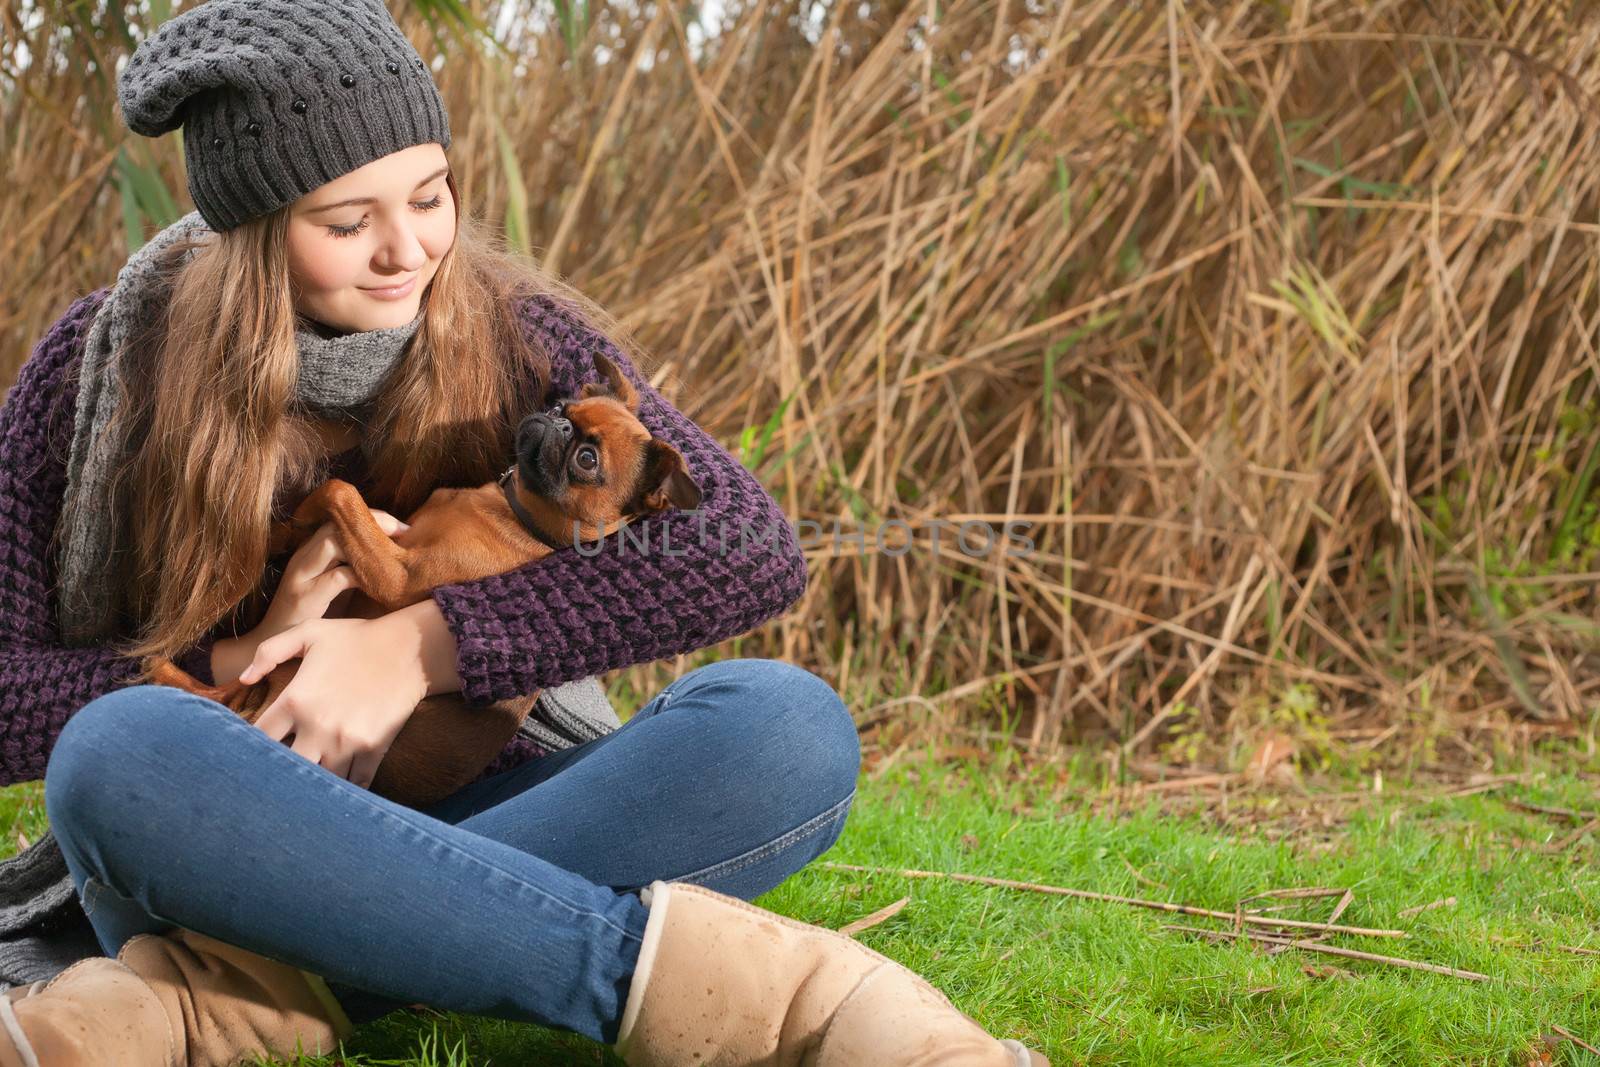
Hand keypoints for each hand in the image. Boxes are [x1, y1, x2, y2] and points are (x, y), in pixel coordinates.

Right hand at [212, 511, 408, 685]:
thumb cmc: (315, 613)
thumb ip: (356, 565)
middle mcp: (304, 555)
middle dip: (374, 522)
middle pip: (338, 522)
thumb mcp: (337, 584)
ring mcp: (301, 575)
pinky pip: (338, 577)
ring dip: (367, 544)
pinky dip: (362, 577)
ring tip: (394, 553)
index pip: (340, 517)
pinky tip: (381, 584)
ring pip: (333, 542)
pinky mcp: (304, 598)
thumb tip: (396, 555)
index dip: (371, 515)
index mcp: (312, 548)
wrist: (275, 642)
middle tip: (404, 531)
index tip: (402, 526)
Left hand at [236, 616, 425, 788]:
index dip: (251, 745)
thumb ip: (269, 651)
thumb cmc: (357, 637)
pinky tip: (342, 785)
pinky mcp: (374, 748)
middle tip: (277, 774)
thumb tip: (242, 679)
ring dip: (315, 780)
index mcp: (296, 700)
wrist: (410, 647)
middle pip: (285, 768)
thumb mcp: (309, 631)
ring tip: (308, 782)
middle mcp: (318, 727)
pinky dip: (349, 786)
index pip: (259, 737)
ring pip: (320, 780)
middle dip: (279, 771)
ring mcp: (348, 741)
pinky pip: (357, 782)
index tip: (254, 748)